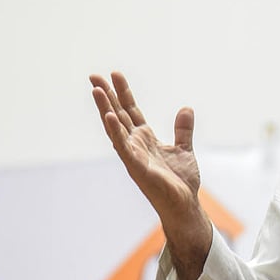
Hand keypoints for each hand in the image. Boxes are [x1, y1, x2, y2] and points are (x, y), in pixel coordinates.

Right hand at [90, 71, 211, 279]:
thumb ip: (183, 130)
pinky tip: (108, 117)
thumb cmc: (181, 182)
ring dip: (105, 109)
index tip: (115, 74)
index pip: (131, 111)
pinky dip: (116, 132)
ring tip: (96, 90)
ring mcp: (134, 156)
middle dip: (107, 95)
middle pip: (118, 115)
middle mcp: (135, 145)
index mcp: (145, 139)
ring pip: (116, 128)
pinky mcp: (137, 168)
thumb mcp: (184, 149)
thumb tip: (186, 108)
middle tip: (93, 75)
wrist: (185, 204)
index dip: (123, 93)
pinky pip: (124, 147)